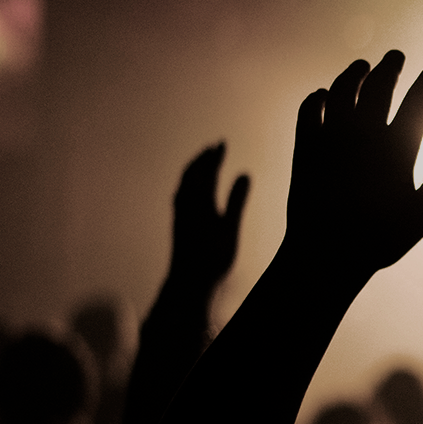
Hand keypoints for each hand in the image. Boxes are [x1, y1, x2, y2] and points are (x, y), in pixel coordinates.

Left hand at [169, 142, 249, 292]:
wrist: (187, 281)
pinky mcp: (177, 224)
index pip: (208, 172)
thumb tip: (244, 173)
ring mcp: (179, 214)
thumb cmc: (212, 257)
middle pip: (192, 175)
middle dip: (202, 159)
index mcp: (200, 201)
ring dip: (192, 170)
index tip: (222, 143)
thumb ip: (237, 199)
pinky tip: (188, 192)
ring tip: (200, 163)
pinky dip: (186, 185)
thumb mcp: (230, 227)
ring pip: (183, 185)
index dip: (215, 157)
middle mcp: (186, 204)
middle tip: (211, 148)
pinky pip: (179, 196)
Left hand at [283, 51, 422, 280]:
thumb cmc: (380, 238)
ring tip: (361, 67)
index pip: (419, 102)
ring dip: (352, 75)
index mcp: (397, 149)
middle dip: (389, 67)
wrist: (324, 254)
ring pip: (340, 92)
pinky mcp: (305, 149)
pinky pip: (309, 112)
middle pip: (377, 87)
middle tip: (396, 56)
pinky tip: (322, 95)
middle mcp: (363, 135)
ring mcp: (331, 139)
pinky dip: (317, 99)